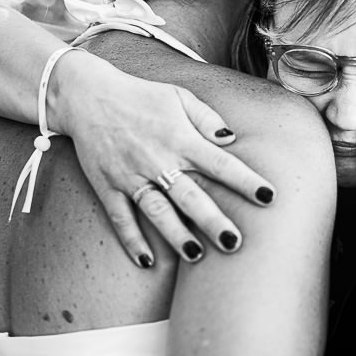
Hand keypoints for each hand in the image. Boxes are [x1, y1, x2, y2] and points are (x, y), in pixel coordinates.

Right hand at [56, 55, 275, 266]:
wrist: (87, 95)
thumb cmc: (141, 96)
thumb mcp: (179, 96)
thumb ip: (208, 118)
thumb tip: (232, 139)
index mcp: (181, 139)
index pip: (220, 164)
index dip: (246, 181)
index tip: (269, 197)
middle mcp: (157, 160)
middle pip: (190, 196)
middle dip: (212, 221)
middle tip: (234, 243)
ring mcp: (131, 175)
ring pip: (157, 211)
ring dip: (176, 235)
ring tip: (197, 257)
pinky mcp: (108, 186)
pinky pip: (121, 217)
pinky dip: (133, 240)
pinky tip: (148, 261)